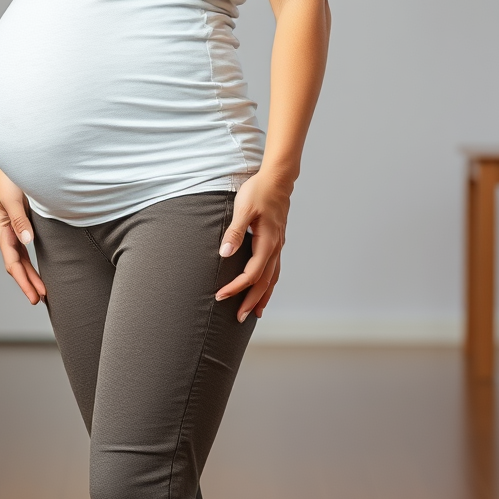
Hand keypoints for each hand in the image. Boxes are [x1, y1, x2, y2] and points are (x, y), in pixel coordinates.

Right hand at [0, 154, 46, 304]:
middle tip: (42, 299)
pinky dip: (30, 261)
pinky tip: (37, 267)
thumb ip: (20, 220)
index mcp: (1, 231)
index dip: (25, 281)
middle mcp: (5, 234)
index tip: (36, 296)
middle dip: (28, 283)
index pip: (14, 263)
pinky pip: (23, 248)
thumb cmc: (6, 178)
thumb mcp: (13, 198)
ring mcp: (10, 230)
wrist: (3, 162)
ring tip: (42, 290)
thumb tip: (27, 241)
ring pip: (20, 258)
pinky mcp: (17, 223)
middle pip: (17, 265)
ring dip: (29, 274)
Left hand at [214, 168, 291, 322]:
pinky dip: (269, 283)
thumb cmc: (258, 191)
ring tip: (255, 312)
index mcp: (267, 242)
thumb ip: (235, 231)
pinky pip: (274, 269)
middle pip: (264, 283)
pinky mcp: (276, 241)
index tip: (220, 296)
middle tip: (238, 318)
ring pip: (272, 278)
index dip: (236, 287)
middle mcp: (275, 248)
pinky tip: (264, 287)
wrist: (277, 179)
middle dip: (251, 301)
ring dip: (263, 296)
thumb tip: (225, 252)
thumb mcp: (243, 208)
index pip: (251, 274)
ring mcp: (278, 246)